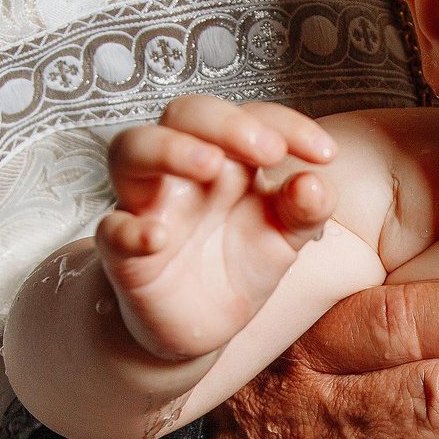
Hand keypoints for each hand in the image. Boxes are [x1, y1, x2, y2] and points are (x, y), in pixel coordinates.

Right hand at [95, 95, 338, 362]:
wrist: (198, 324)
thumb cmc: (238, 262)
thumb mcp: (285, 236)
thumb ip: (306, 209)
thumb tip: (316, 181)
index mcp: (229, 158)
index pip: (251, 117)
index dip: (288, 125)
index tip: (325, 153)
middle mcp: (182, 170)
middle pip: (186, 114)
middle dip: (227, 124)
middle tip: (269, 151)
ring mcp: (147, 206)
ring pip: (132, 150)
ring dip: (170, 149)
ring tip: (210, 166)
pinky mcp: (123, 252)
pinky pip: (113, 231)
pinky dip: (130, 230)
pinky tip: (158, 238)